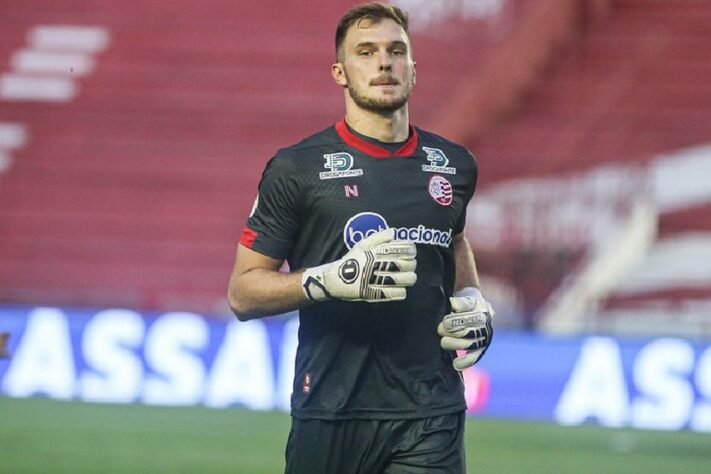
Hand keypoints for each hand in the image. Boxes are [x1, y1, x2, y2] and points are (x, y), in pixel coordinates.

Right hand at [301, 228, 416, 302]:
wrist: (334, 279)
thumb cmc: (351, 261)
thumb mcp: (361, 245)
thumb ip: (378, 237)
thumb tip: (393, 232)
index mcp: (375, 252)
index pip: (402, 249)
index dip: (411, 250)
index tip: (412, 252)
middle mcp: (377, 265)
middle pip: (407, 264)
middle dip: (412, 264)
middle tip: (409, 265)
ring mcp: (377, 280)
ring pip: (405, 279)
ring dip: (409, 278)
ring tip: (407, 277)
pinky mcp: (375, 295)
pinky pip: (398, 294)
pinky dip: (401, 291)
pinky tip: (399, 288)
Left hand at [438, 288, 493, 370]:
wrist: (478, 310)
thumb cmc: (466, 305)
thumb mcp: (466, 299)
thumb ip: (461, 302)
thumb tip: (454, 304)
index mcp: (481, 311)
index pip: (467, 318)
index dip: (454, 321)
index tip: (445, 322)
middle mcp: (484, 326)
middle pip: (466, 332)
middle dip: (451, 332)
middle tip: (440, 330)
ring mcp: (483, 339)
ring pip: (468, 345)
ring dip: (454, 344)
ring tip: (444, 342)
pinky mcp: (481, 350)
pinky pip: (474, 358)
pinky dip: (465, 362)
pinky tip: (456, 364)